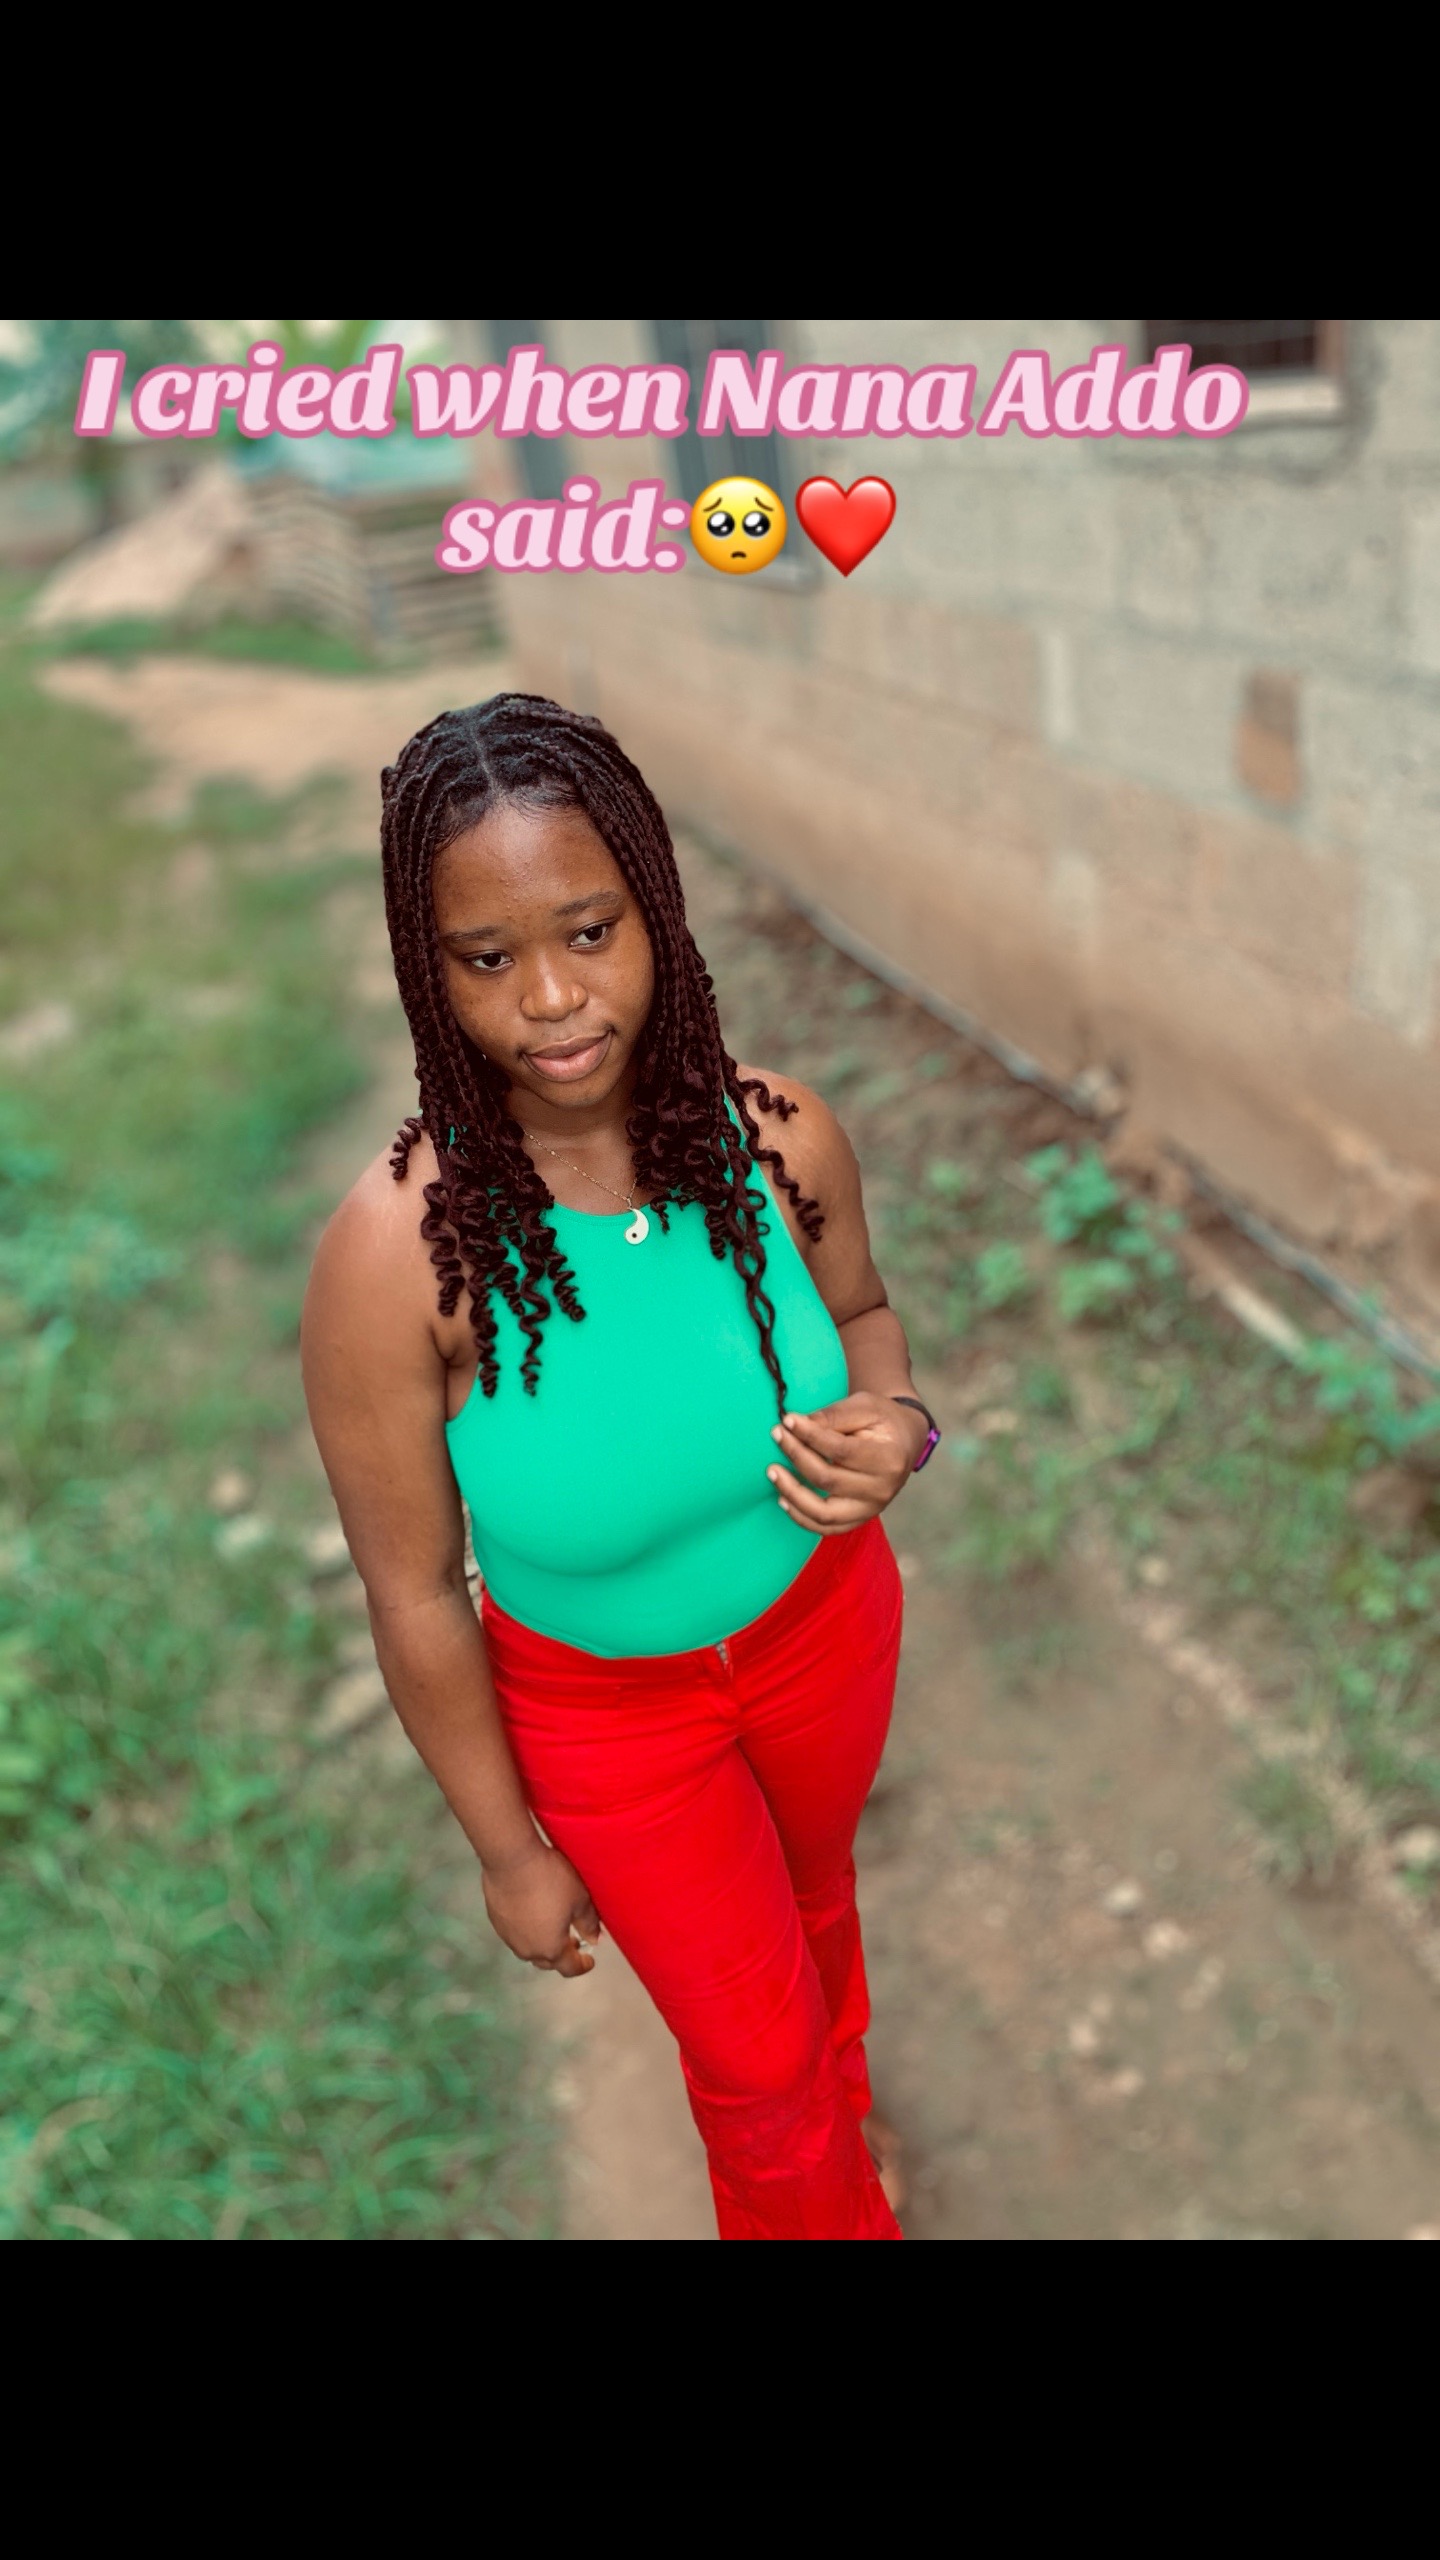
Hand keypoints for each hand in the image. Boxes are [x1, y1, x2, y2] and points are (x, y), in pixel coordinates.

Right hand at [482, 1839, 601, 1976]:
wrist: (511, 1859)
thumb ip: (589, 1923)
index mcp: (551, 1948)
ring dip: (543, 1943)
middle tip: (574, 1940)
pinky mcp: (495, 1920)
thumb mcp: (580, 1899)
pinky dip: (527, 1930)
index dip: (582, 1965)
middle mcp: (528, 1949)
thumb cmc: (551, 1879)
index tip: (589, 1960)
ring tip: (552, 1926)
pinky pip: (515, 1934)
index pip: (570, 1967)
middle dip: (562, 1955)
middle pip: (548, 1962)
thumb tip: (594, 1939)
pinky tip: (531, 1913)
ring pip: (529, 1948)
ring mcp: (508, 1936)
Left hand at [766, 1392, 926, 1534]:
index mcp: (888, 1458)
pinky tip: (783, 1498)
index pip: (840, 1450)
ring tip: (772, 1471)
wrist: (905, 1441)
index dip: (810, 1435)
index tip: (787, 1420)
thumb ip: (833, 1415)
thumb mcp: (864, 1406)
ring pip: (824, 1513)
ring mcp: (871, 1509)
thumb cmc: (883, 1420)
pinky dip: (801, 1518)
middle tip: (777, 1435)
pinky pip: (826, 1528)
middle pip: (827, 1479)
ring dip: (792, 1493)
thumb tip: (795, 1424)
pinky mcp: (860, 1519)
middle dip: (796, 1456)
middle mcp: (882, 1489)